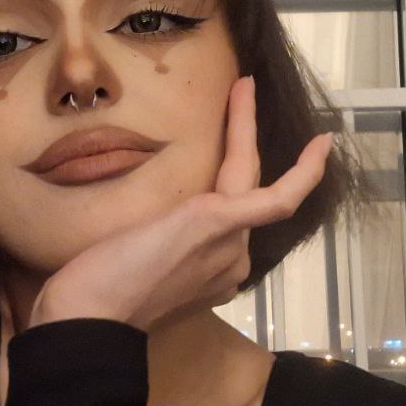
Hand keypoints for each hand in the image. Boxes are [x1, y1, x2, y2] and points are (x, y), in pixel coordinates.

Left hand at [26, 74, 334, 332]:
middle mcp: (230, 262)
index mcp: (211, 274)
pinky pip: (275, 199)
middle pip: (248, 190)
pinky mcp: (219, 226)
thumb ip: (153, 251)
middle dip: (245, 140)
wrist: (88, 318)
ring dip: (248, 128)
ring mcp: (230, 247)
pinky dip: (300, 170)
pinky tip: (318, 143)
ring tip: (245, 87)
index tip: (237, 161)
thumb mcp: (127, 268)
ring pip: (252, 178)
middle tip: (244, 94)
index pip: (233, 215)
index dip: (243, 188)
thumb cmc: (92, 298)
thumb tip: (154, 233)